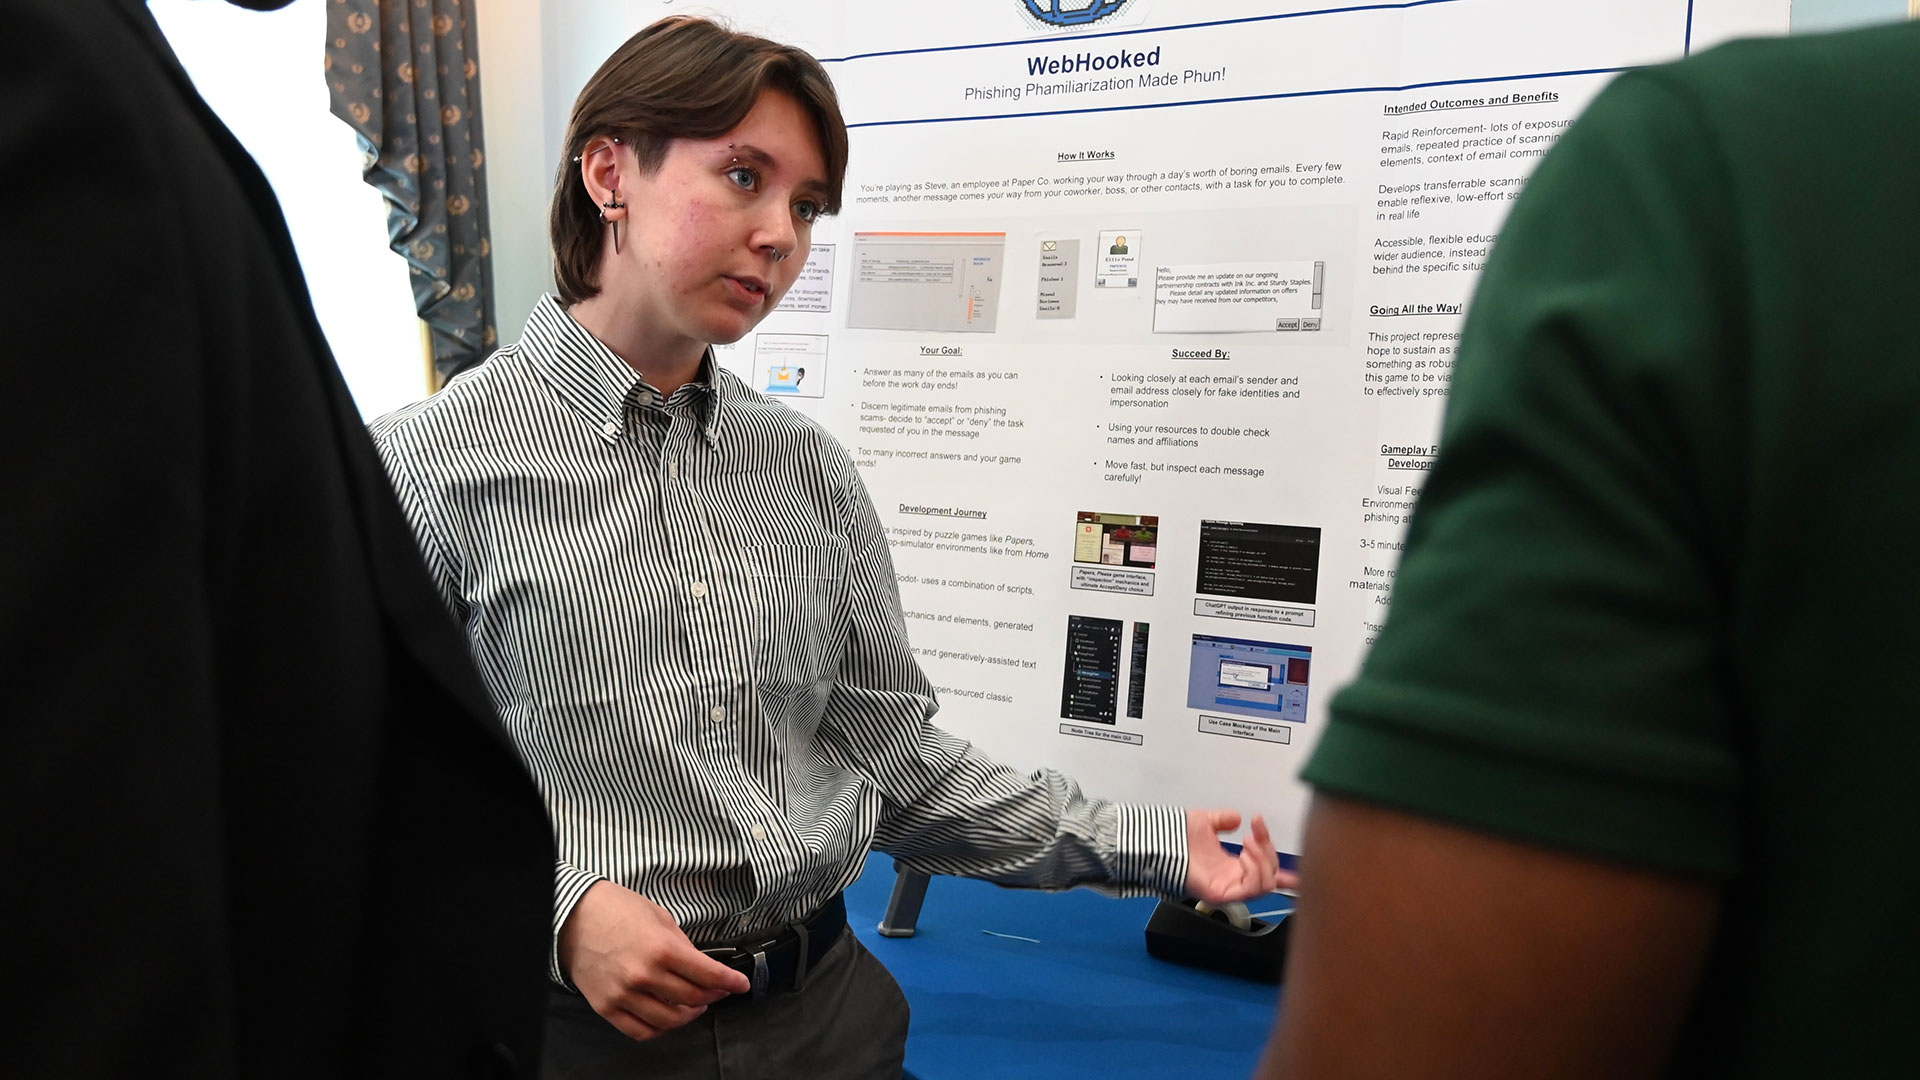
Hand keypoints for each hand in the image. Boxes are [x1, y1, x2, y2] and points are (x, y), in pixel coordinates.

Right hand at [558, 880, 752, 1040]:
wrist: (572, 916)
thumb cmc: (615, 909)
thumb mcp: (660, 917)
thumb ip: (682, 945)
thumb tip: (701, 966)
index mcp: (662, 949)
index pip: (708, 975)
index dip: (731, 982)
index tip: (741, 984)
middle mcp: (644, 976)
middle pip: (693, 999)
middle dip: (713, 996)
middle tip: (718, 991)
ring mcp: (624, 995)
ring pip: (669, 1021)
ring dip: (689, 1015)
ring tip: (694, 1005)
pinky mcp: (606, 1007)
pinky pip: (640, 1031)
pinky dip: (660, 1029)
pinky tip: (667, 1017)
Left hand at [1185, 810, 1294, 903]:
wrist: (1158, 842)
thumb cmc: (1176, 836)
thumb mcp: (1206, 823)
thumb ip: (1224, 820)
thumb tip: (1237, 818)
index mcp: (1232, 868)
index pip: (1265, 875)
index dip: (1284, 875)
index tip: (1294, 861)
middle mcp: (1233, 881)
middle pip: (1270, 877)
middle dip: (1270, 852)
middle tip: (1255, 833)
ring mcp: (1227, 889)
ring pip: (1265, 885)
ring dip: (1264, 861)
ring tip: (1249, 842)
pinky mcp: (1220, 895)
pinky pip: (1250, 889)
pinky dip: (1254, 871)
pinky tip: (1244, 856)